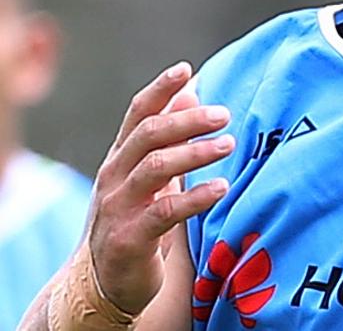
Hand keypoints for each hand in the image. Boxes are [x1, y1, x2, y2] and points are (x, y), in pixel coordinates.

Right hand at [86, 62, 234, 313]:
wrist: (103, 284)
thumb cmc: (136, 219)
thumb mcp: (150, 176)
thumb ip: (170, 137)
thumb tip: (192, 92)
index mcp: (121, 157)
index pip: (138, 113)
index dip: (160, 89)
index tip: (187, 69)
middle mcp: (114, 176)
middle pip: (149, 134)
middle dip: (187, 120)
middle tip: (224, 114)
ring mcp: (118, 207)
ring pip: (155, 167)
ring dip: (195, 152)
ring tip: (229, 144)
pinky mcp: (129, 238)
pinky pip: (164, 211)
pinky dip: (195, 197)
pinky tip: (221, 187)